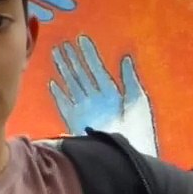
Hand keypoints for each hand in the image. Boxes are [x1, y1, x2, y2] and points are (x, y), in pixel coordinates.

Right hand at [49, 35, 157, 156]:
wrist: (129, 154)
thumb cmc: (139, 128)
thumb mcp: (139, 101)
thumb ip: (130, 79)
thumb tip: (126, 58)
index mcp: (111, 92)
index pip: (96, 69)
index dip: (89, 54)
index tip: (81, 39)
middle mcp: (96, 98)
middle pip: (81, 74)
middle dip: (73, 59)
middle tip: (62, 43)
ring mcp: (85, 109)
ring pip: (72, 85)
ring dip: (64, 71)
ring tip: (56, 55)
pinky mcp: (77, 121)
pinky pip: (65, 105)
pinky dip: (59, 94)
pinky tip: (53, 83)